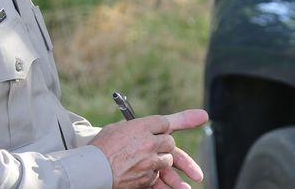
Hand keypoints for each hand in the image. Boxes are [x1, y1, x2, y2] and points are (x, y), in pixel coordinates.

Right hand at [89, 109, 207, 188]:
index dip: (177, 121)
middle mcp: (148, 142)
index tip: (201, 116)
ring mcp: (150, 161)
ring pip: (168, 160)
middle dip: (166, 145)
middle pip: (170, 141)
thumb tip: (151, 125)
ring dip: (162, 162)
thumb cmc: (100, 148)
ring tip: (147, 162)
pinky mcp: (149, 177)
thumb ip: (135, 127)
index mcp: (139, 126)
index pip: (165, 122)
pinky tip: (144, 173)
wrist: (93, 170)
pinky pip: (158, 175)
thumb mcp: (116, 128)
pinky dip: (154, 175)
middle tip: (158, 146)